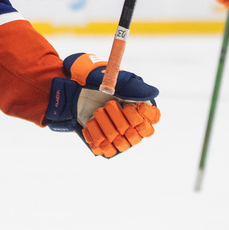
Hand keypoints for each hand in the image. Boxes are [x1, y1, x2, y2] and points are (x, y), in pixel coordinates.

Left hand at [44, 53, 160, 157]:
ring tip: (96, 113)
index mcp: (140, 108)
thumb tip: (153, 94)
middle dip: (118, 119)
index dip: (142, 116)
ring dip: (105, 126)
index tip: (129, 105)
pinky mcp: (105, 145)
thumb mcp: (116, 79)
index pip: (152, 121)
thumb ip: (136, 87)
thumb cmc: (98, 82)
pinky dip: (95, 135)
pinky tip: (90, 123)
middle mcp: (133, 125)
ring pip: (120, 144)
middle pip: (135, 136)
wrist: (75, 92)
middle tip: (107, 105)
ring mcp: (119, 137)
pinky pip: (105, 149)